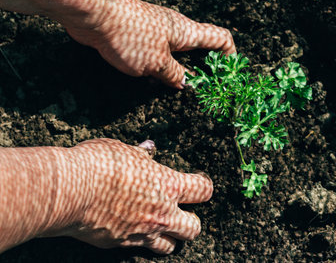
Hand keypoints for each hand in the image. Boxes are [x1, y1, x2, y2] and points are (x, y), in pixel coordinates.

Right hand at [64, 138, 212, 253]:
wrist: (70, 190)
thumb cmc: (98, 164)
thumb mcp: (124, 150)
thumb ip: (141, 154)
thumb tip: (149, 149)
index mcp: (167, 185)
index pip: (203, 191)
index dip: (203, 187)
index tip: (198, 184)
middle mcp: (161, 213)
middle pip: (193, 228)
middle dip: (191, 221)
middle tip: (182, 212)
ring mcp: (142, 233)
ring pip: (170, 247)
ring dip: (169, 237)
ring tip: (160, 227)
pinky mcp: (122, 244)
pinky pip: (140, 249)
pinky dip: (141, 241)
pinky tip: (131, 229)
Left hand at [65, 0, 235, 88]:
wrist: (94, 14)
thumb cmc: (130, 35)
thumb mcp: (157, 63)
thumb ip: (175, 75)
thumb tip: (186, 83)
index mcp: (187, 33)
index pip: (221, 38)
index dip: (230, 55)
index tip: (227, 73)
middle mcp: (175, 29)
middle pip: (200, 47)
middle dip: (202, 69)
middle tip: (200, 89)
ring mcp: (157, 30)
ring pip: (176, 52)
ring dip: (177, 71)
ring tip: (172, 89)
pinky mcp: (140, 34)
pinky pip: (156, 52)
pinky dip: (157, 66)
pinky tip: (148, 80)